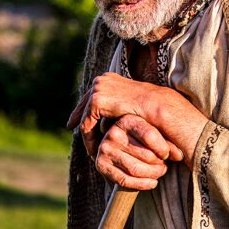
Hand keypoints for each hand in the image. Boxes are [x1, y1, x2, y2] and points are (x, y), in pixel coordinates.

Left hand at [67, 72, 207, 169]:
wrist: (158, 106)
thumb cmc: (152, 110)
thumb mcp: (132, 106)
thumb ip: (120, 108)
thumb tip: (113, 118)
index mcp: (110, 78)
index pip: (92, 94)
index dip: (84, 107)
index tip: (78, 119)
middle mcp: (102, 80)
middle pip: (84, 102)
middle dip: (78, 115)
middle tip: (70, 126)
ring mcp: (98, 89)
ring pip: (85, 116)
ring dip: (86, 132)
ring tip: (89, 146)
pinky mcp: (96, 101)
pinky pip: (86, 124)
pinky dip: (88, 138)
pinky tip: (93, 150)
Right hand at [94, 113, 178, 190]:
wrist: (124, 150)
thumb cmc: (145, 141)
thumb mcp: (156, 135)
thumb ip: (168, 142)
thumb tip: (179, 155)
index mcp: (128, 119)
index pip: (150, 136)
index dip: (163, 149)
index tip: (167, 155)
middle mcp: (113, 132)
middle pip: (146, 155)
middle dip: (160, 165)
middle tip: (164, 166)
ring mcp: (105, 149)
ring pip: (136, 169)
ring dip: (153, 175)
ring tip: (159, 172)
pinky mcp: (101, 165)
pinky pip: (125, 181)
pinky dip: (143, 185)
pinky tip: (152, 182)